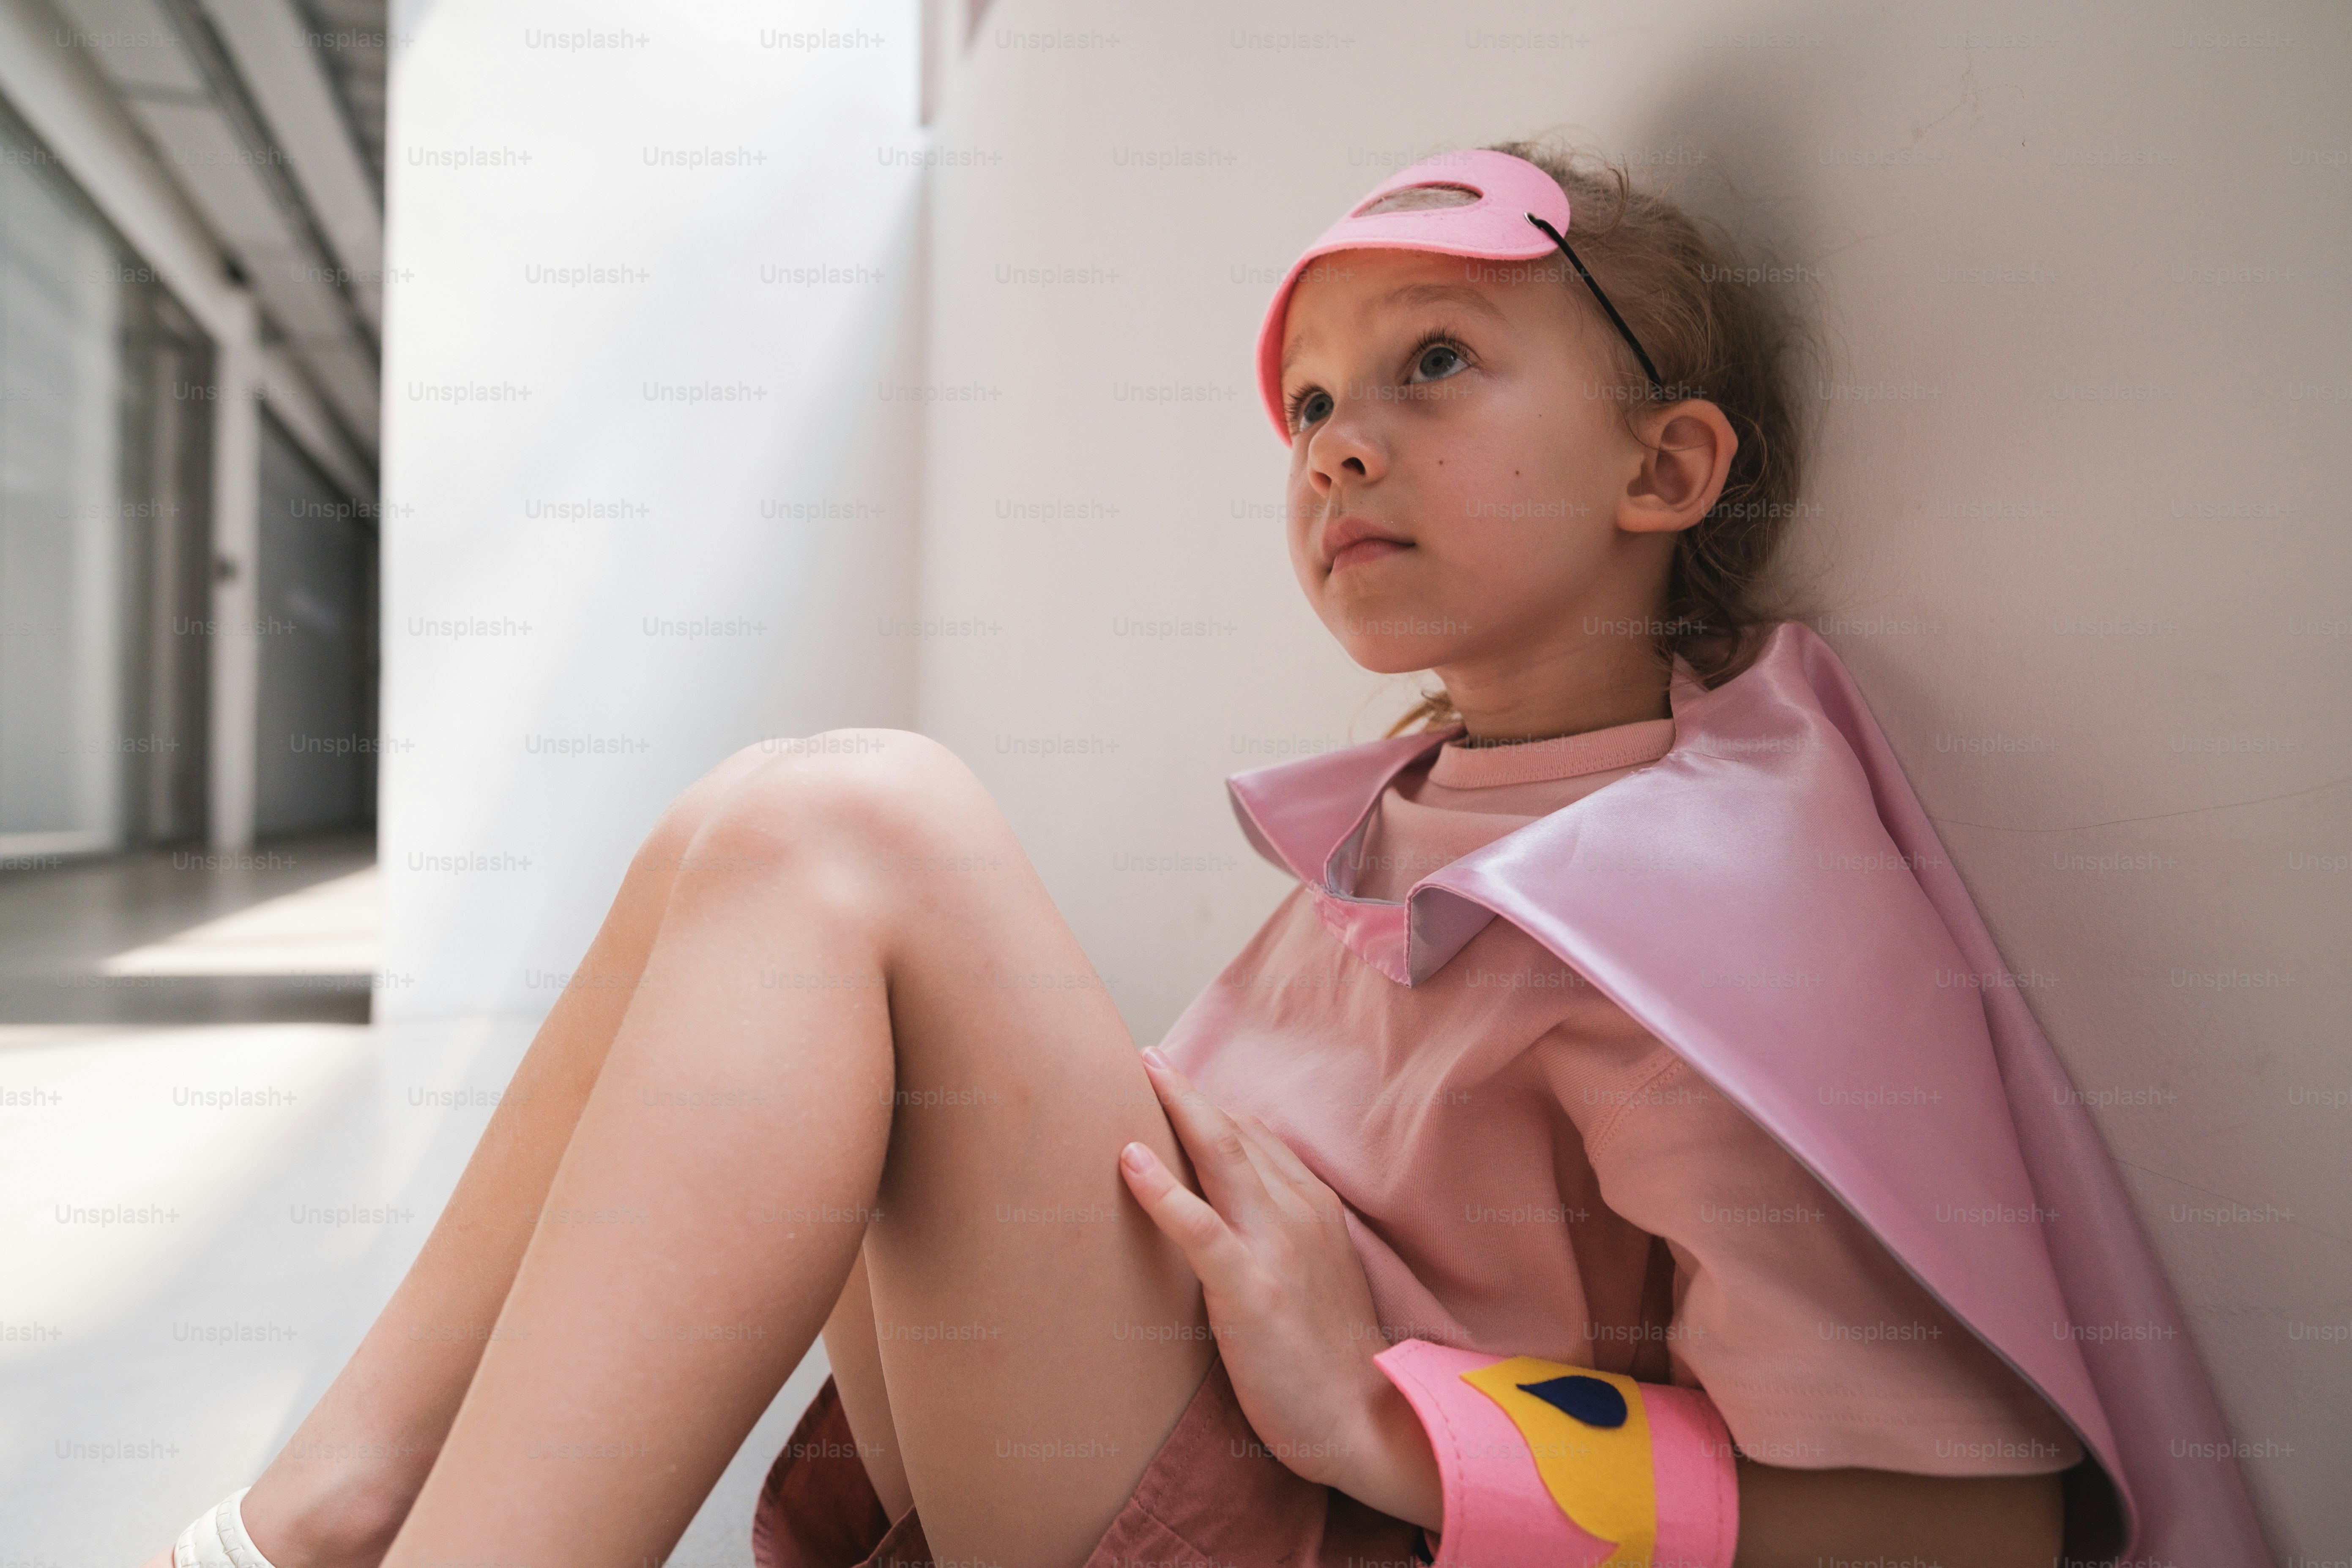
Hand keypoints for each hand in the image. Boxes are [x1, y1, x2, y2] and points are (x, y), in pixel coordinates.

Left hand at [1115, 1047, 1402, 1498]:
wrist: (1367, 1421)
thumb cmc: (1327, 1355)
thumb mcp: (1312, 1274)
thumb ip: (1277, 1231)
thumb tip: (1221, 1204)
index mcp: (1312, 1208)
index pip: (1253, 1136)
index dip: (1208, 1104)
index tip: (1168, 1075)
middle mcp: (1298, 1214)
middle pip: (1234, 1132)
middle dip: (1187, 1089)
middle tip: (1145, 1054)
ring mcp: (1277, 1249)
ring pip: (1222, 1158)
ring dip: (1178, 1110)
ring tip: (1136, 1074)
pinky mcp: (1253, 1291)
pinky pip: (1202, 1229)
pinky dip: (1163, 1191)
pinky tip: (1129, 1159)